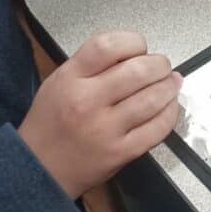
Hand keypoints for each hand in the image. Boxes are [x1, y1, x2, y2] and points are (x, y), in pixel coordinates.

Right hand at [18, 32, 181, 198]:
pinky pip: (157, 128)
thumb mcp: (59, 82)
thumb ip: (93, 64)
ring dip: (170, 87)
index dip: (133, 42)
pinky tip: (168, 106)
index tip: (141, 47)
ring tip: (171, 82)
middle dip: (160, 64)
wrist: (38, 170)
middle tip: (162, 66)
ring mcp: (105, 129)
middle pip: (138, 70)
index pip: (108, 46)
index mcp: (70, 79)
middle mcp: (87, 102)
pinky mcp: (121, 152)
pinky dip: (170, 113)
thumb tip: (136, 53)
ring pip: (153, 98)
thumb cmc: (51, 124)